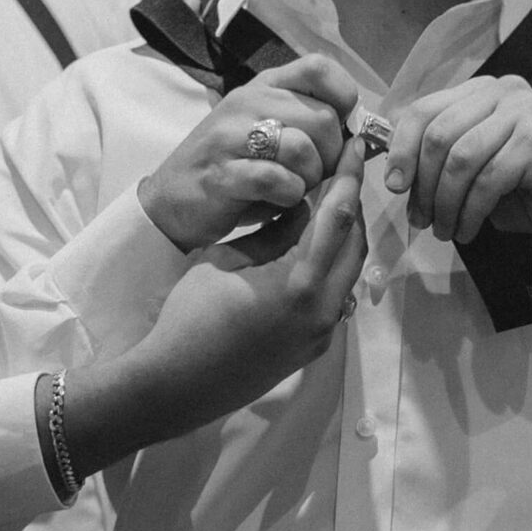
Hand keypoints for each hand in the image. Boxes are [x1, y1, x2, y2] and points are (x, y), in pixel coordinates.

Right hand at [61, 145, 368, 476]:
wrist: (177, 386)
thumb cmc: (189, 317)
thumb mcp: (226, 259)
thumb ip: (272, 233)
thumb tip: (303, 208)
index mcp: (300, 283)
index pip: (337, 216)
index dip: (346, 176)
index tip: (354, 145)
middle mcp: (323, 310)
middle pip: (354, 243)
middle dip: (349, 203)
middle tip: (340, 171)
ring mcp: (322, 333)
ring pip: (349, 271)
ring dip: (342, 235)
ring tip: (326, 203)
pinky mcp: (314, 347)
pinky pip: (336, 295)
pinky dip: (331, 265)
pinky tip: (312, 248)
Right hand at [138, 55, 358, 251]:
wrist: (170, 202)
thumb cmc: (233, 171)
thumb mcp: (270, 135)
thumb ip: (309, 126)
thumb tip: (361, 138)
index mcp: (263, 87)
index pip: (318, 68)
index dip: (344, 98)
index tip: (342, 129)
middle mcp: (246, 102)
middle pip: (322, 118)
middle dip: (331, 156)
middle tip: (315, 176)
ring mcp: (229, 136)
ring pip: (301, 147)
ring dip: (309, 178)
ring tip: (295, 190)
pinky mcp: (220, 173)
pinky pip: (274, 179)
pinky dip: (287, 196)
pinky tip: (278, 202)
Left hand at [382, 76, 531, 251]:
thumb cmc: (525, 191)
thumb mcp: (472, 168)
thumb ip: (440, 158)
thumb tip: (395, 173)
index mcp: (483, 91)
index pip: (425, 109)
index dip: (401, 148)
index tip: (394, 185)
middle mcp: (505, 92)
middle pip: (439, 132)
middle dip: (422, 183)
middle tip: (421, 219)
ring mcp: (525, 113)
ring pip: (461, 158)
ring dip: (445, 203)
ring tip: (444, 230)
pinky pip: (487, 180)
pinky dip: (470, 211)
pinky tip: (467, 230)